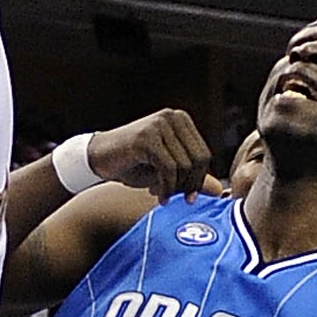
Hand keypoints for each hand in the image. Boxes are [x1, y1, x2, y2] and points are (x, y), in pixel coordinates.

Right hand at [84, 110, 218, 201]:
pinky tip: (157, 194)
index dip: (199, 179)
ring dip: (174, 187)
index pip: (204, 154)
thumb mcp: (167, 170)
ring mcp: (159, 124)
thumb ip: (191, 176)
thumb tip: (218, 190)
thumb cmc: (133, 163)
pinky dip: (165, 186)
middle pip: (198, 159)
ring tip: (161, 194)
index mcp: (181, 120)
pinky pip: (168, 168)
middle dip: (189, 184)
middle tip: (176, 198)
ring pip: (184, 165)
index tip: (188, 197)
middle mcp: (172, 117)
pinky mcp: (146, 137)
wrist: (98, 157)